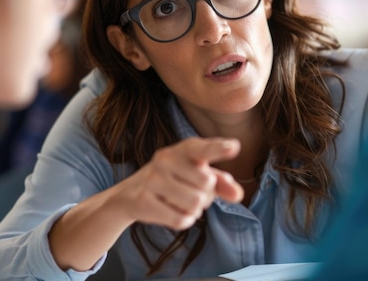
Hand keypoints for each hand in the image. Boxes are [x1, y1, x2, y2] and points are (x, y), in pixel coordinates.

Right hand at [115, 137, 243, 229]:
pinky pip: (181, 219)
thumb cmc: (173, 180)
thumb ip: (221, 182)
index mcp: (183, 149)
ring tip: (179, 201)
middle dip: (205, 194)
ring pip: (195, 204)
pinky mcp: (144, 201)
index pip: (202, 148)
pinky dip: (184, 220)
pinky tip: (172, 211)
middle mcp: (166, 159)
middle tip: (188, 190)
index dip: (219, 148)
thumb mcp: (197, 175)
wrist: (130, 194)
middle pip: (207, 184)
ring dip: (194, 209)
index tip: (234, 147)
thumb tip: (238, 194)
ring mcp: (152, 179)